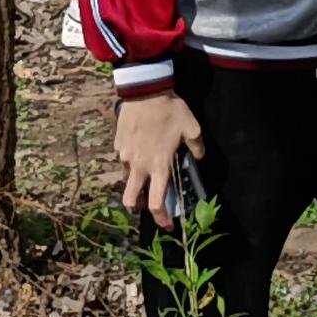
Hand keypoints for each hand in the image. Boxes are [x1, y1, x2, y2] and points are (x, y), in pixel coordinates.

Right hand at [113, 87, 203, 220]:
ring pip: (126, 179)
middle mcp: (139, 166)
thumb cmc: (170, 110)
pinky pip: (123, 159)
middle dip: (138, 207)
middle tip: (147, 203)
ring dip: (135, 182)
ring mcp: (125, 156)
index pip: (156, 203)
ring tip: (145, 170)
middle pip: (131, 200)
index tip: (167, 225)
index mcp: (158, 167)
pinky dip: (131, 160)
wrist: (145, 91)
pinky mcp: (118, 144)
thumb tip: (198, 157)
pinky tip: (140, 147)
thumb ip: (196, 146)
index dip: (161, 219)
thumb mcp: (192, 127)